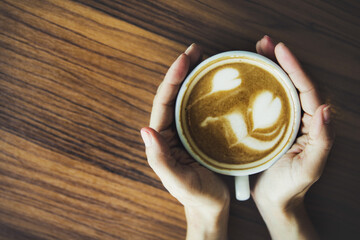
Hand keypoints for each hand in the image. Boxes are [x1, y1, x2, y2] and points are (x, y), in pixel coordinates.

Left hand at [141, 44, 229, 239]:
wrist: (212, 207)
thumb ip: (159, 158)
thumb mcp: (177, 181)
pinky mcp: (203, 133)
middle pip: (175, 95)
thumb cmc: (195, 196)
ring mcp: (188, 131)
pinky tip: (216, 80)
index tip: (184, 59)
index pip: (164, 103)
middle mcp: (173, 131)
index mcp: (163, 139)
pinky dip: (208, 91)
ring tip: (205, 57)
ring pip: (189, 98)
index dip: (172, 80)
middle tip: (196, 50)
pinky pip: (203, 107)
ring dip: (195, 76)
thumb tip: (145, 129)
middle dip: (182, 70)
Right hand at [252, 36, 334, 238]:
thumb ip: (322, 140)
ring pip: (277, 88)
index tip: (280, 49)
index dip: (294, 67)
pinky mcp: (266, 126)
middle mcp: (299, 117)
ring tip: (254, 51)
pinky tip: (244, 77)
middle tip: (263, 43)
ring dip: (266, 68)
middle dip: (279, 60)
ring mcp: (282, 120)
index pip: (306, 89)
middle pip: (291, 82)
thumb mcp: (309, 168)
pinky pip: (263, 101)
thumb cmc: (291, 187)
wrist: (274, 200)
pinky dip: (255, 85)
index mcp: (312, 124)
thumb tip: (326, 108)